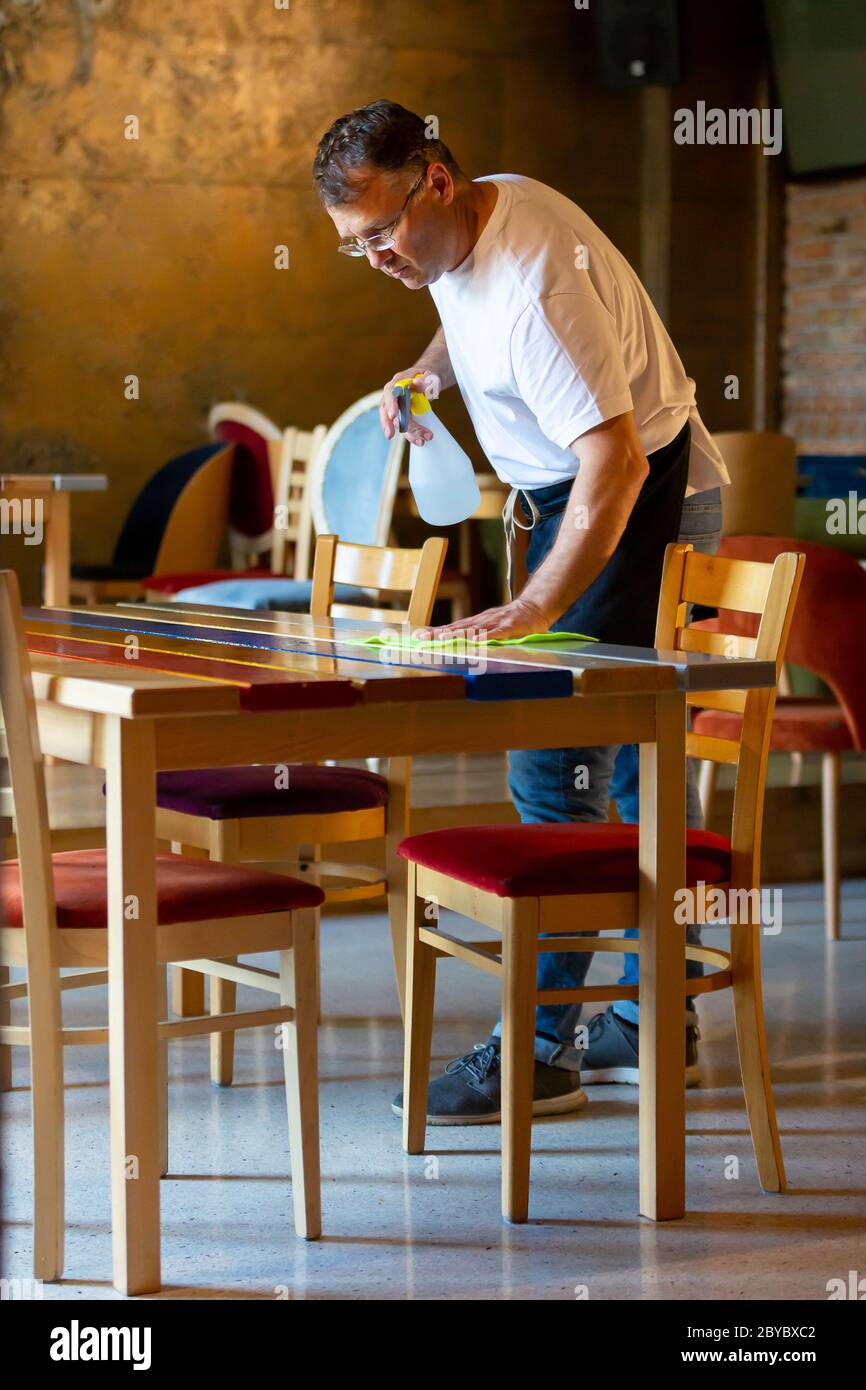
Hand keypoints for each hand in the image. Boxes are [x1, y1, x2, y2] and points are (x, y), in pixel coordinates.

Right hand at [380, 369, 441, 443]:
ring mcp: (396, 407)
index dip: (391, 404)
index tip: (393, 415)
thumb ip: (425, 379)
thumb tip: (416, 383)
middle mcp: (394, 396)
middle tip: (390, 436)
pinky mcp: (401, 416)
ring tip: (421, 441)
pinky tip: (419, 441)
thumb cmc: (427, 377)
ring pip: (396, 423)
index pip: (391, 393)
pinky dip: (411, 435)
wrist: (427, 381)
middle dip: (388, 424)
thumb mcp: (430, 375)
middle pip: (386, 411)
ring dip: (407, 433)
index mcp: (398, 382)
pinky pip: (404, 427)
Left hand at [416, 596, 554, 642]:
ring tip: (442, 639)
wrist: (535, 608)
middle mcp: (483, 621)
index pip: (453, 627)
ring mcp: (496, 622)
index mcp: (477, 622)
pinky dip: (486, 637)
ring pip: (474, 629)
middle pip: (458, 627)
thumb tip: (458, 643)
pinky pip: (496, 633)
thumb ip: (477, 634)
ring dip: (458, 634)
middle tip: (422, 637)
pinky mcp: (510, 627)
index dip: (436, 631)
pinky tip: (476, 642)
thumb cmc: (512, 620)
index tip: (419, 635)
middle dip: (439, 632)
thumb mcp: (491, 627)